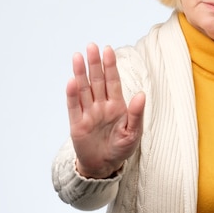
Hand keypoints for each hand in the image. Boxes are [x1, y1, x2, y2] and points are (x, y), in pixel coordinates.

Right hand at [66, 43, 144, 178]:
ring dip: (80, 73)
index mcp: (117, 105)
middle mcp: (101, 105)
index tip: (108, 49)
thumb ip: (137, 114)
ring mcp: (88, 113)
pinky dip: (72, 94)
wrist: (104, 166)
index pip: (113, 81)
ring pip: (84, 89)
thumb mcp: (134, 133)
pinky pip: (73, 107)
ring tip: (78, 56)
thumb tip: (141, 94)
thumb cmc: (121, 148)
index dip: (110, 65)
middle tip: (91, 46)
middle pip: (97, 81)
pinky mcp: (76, 124)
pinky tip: (71, 81)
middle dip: (95, 63)